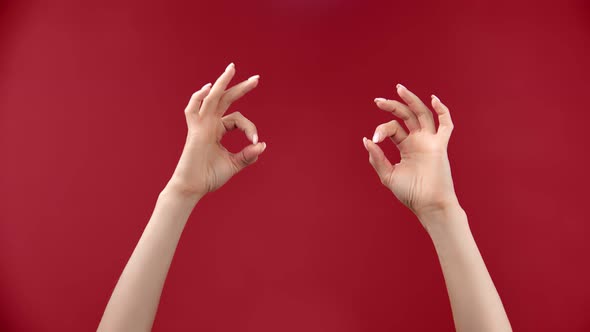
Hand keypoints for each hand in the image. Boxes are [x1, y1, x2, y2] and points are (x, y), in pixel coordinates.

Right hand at [166, 63, 266, 199]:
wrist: (193, 187)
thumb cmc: (209, 176)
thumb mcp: (234, 164)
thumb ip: (247, 155)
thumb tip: (262, 146)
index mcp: (218, 130)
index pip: (238, 119)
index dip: (250, 127)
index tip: (256, 141)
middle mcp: (209, 124)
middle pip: (225, 99)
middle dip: (241, 88)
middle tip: (257, 78)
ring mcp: (201, 125)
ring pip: (212, 98)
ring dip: (222, 83)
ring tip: (232, 68)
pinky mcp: (195, 131)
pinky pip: (193, 109)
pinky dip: (199, 98)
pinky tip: (210, 88)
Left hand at [363, 84, 458, 222]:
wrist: (428, 204)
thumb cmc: (410, 193)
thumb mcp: (388, 175)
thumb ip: (377, 158)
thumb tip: (367, 140)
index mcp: (406, 146)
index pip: (393, 129)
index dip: (382, 130)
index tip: (375, 139)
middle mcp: (418, 141)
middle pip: (406, 116)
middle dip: (392, 106)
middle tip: (377, 100)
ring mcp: (429, 141)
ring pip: (422, 114)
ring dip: (412, 100)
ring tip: (399, 89)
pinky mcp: (439, 146)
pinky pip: (446, 125)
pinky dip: (442, 111)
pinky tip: (434, 100)